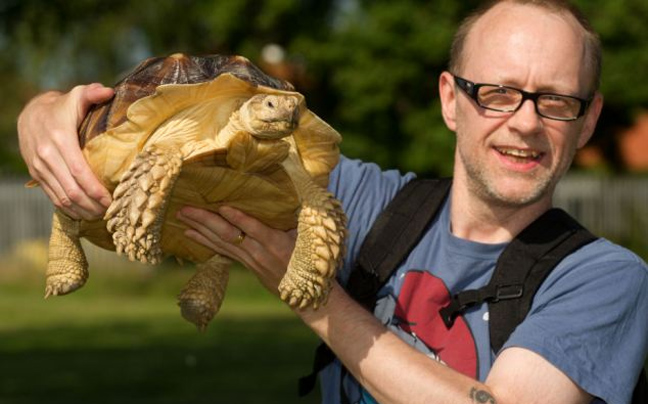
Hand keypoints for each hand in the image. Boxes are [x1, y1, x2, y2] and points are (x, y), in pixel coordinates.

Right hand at [17, 83, 114, 219]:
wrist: (30, 114)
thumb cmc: (62, 107)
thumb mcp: (77, 96)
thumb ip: (92, 93)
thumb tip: (108, 92)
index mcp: (60, 139)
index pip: (80, 171)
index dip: (96, 189)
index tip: (113, 200)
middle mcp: (48, 156)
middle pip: (72, 190)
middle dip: (93, 205)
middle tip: (111, 213)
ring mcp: (40, 168)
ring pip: (62, 198)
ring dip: (82, 211)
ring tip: (101, 216)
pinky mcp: (37, 176)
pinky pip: (53, 198)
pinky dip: (69, 210)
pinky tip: (85, 213)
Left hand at [177, 205, 296, 294]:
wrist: (304, 292)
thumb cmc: (309, 258)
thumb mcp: (307, 238)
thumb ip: (297, 219)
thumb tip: (294, 194)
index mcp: (276, 243)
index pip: (255, 229)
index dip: (239, 219)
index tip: (223, 207)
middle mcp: (259, 252)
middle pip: (228, 235)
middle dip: (205, 221)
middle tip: (185, 209)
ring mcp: (249, 259)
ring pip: (220, 243)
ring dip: (198, 229)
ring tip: (180, 217)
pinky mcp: (245, 263)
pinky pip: (221, 251)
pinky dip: (204, 241)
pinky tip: (189, 233)